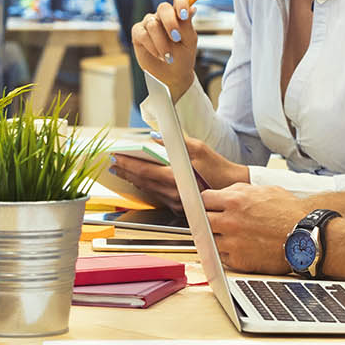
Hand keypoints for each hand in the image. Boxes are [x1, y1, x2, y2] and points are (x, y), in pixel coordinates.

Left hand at [107, 138, 249, 213]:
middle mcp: (174, 193)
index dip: (128, 164)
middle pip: (142, 182)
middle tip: (111, 163)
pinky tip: (138, 181)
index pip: (145, 171)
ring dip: (132, 180)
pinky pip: (156, 197)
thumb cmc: (218, 168)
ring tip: (120, 170)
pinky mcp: (179, 208)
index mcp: (178, 178)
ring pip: (148, 190)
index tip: (115, 157)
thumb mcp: (199, 148)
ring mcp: (176, 203)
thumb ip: (176, 141)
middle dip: (125, 171)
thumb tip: (155, 135)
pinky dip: (144, 188)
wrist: (232, 190)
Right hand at [129, 0, 198, 98]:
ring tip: (168, 56)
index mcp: (178, 15)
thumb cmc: (183, 57)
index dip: (181, 2)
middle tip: (176, 38)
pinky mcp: (138, 33)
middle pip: (163, 8)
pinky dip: (152, 46)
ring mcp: (149, 23)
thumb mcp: (189, 42)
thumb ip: (187, 25)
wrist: (172, 75)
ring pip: (152, 24)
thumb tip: (192, 8)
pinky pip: (142, 34)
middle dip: (170, 23)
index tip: (184, 15)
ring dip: (162, 42)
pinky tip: (158, 55)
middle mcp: (162, 16)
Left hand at [201, 183, 310, 273]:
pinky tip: (239, 248)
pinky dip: (226, 253)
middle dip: (206, 220)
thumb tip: (222, 194)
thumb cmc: (289, 213)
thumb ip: (239, 191)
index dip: (206, 203)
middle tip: (216, 222)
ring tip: (230, 235)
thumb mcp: (264, 190)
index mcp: (235, 200)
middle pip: (200, 220)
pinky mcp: (238, 260)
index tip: (209, 207)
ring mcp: (232, 242)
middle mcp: (230, 221)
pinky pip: (221, 256)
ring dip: (215, 237)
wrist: (306, 237)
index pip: (203, 199)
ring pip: (208, 239)